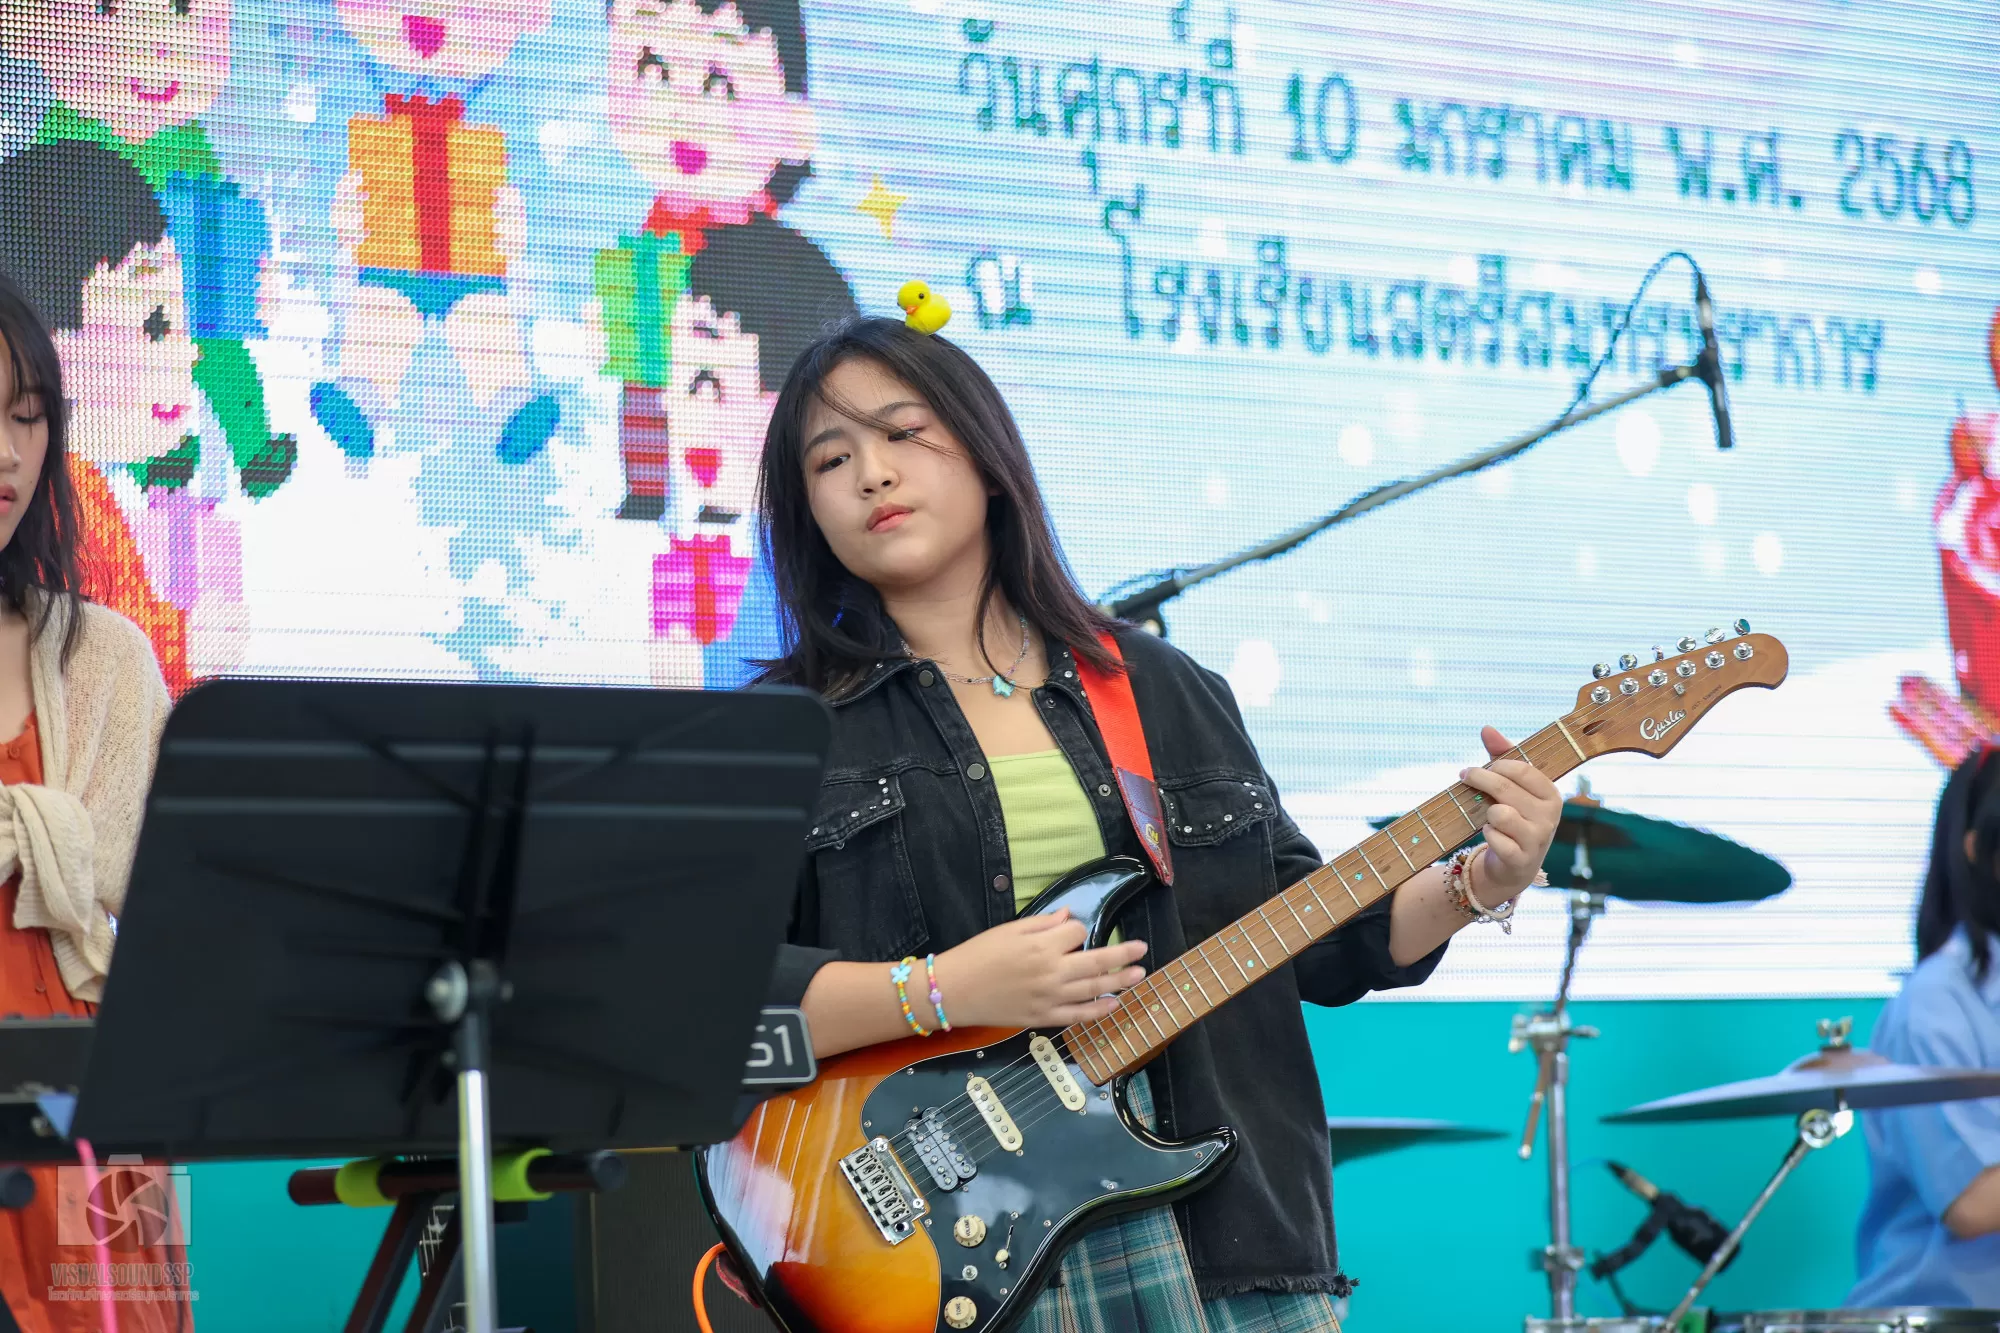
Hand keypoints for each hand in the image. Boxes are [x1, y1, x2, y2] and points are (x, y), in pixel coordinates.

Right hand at [932, 909, 1146, 1029]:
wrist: (954, 991)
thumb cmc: (978, 955)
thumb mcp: (1008, 930)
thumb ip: (1043, 924)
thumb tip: (1070, 916)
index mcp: (1042, 946)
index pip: (1077, 933)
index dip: (1077, 929)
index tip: (1070, 930)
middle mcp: (1052, 972)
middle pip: (1096, 961)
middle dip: (1122, 955)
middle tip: (1142, 950)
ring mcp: (1050, 998)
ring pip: (1093, 990)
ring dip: (1119, 982)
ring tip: (1138, 975)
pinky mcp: (1043, 1018)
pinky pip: (1077, 1016)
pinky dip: (1097, 1011)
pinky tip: (1114, 1004)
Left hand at [1460, 725, 1562, 901]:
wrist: (1514, 866)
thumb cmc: (1514, 817)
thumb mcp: (1512, 786)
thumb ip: (1502, 755)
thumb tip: (1486, 728)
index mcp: (1551, 795)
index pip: (1524, 769)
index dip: (1497, 765)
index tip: (1478, 767)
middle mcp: (1549, 817)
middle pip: (1505, 788)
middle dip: (1480, 779)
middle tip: (1465, 776)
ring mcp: (1537, 839)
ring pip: (1499, 813)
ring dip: (1486, 812)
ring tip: (1490, 816)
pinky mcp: (1521, 859)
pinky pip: (1494, 838)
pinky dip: (1487, 834)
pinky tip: (1492, 835)